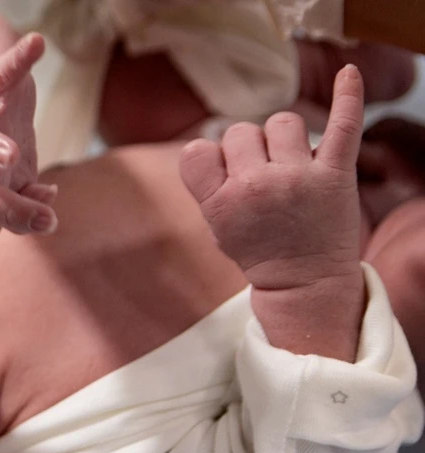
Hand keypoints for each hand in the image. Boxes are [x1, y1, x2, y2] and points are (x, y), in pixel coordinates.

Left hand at [0, 33, 57, 243]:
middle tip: (44, 221)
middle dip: (4, 209)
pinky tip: (36, 44)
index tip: (43, 218)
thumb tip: (43, 208)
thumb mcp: (7, 188)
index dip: (7, 224)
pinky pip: (4, 69)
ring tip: (10, 155)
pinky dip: (20, 57)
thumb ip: (17, 208)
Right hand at [179, 65, 365, 290]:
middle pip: (242, 131)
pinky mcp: (334, 175)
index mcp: (220, 204)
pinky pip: (343, 126)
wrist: (304, 283)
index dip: (211, 159)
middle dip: (250, 149)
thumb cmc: (260, 251)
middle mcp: (256, 187)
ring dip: (284, 138)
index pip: (199, 150)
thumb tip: (216, 139)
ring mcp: (297, 179)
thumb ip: (210, 185)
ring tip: (291, 166)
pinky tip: (350, 73)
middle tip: (263, 180)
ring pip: (283, 121)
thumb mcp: (216, 227)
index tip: (225, 178)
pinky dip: (349, 97)